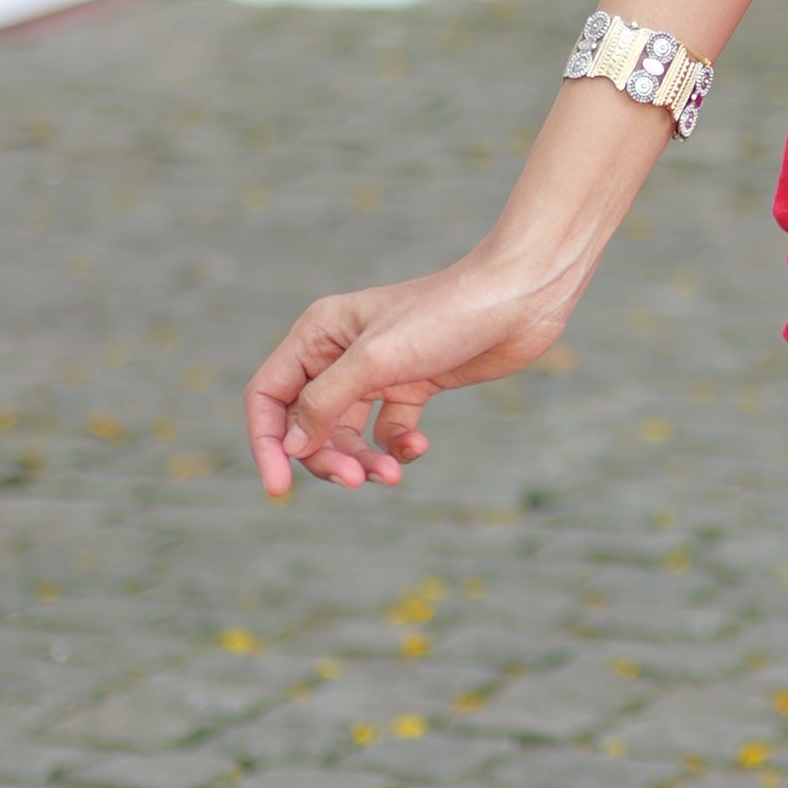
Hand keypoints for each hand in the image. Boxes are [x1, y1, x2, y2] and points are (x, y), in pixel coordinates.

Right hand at [245, 241, 586, 493]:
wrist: (519, 300)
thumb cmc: (445, 317)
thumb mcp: (376, 361)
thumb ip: (325, 403)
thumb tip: (289, 447)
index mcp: (318, 334)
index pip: (269, 396)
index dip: (268, 443)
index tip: (278, 488)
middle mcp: (339, 353)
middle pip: (308, 424)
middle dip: (327, 457)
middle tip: (355, 481)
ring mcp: (377, 371)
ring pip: (348, 434)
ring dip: (364, 460)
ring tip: (391, 474)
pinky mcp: (412, 386)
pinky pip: (388, 432)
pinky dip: (397, 447)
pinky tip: (419, 447)